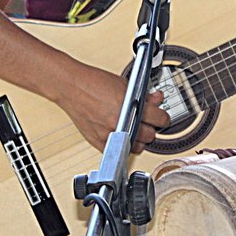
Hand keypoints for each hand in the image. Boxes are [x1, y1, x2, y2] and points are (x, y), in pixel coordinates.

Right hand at [49, 63, 171, 154]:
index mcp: (131, 108)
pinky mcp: (98, 143)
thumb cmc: (94, 83)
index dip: (163, 117)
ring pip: (136, 147)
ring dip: (139, 139)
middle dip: (151, 127)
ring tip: (134, 128)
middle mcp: (121, 124)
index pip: (160, 119)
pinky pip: (119, 152)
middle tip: (147, 121)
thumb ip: (145, 96)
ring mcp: (110, 136)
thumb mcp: (126, 85)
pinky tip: (121, 134)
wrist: (72, 87)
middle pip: (150, 136)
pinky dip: (122, 145)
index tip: (162, 117)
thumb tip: (157, 100)